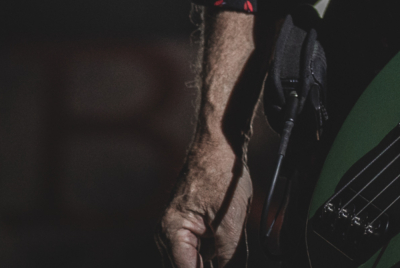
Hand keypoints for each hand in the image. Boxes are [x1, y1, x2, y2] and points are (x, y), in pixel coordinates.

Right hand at [158, 140, 253, 267]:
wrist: (220, 144)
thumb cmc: (221, 174)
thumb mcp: (231, 219)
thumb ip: (226, 252)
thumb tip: (224, 267)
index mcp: (171, 233)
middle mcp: (168, 235)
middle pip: (188, 267)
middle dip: (210, 265)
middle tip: (229, 254)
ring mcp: (177, 230)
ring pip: (195, 260)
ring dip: (213, 258)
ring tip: (226, 235)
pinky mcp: (189, 225)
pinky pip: (200, 249)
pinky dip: (215, 251)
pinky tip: (229, 243)